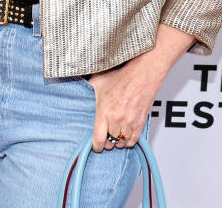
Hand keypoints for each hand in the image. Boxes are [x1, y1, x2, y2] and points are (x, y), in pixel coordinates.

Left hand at [87, 24, 194, 151]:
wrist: (142, 75)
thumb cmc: (122, 76)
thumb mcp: (98, 81)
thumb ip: (87, 88)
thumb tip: (79, 88)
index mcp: (104, 111)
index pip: (98, 139)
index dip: (96, 146)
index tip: (95, 146)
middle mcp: (117, 120)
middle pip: (110, 142)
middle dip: (106, 141)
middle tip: (104, 136)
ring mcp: (129, 122)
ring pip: (122, 143)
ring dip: (118, 141)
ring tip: (114, 135)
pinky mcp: (140, 123)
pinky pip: (133, 140)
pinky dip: (129, 141)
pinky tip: (125, 136)